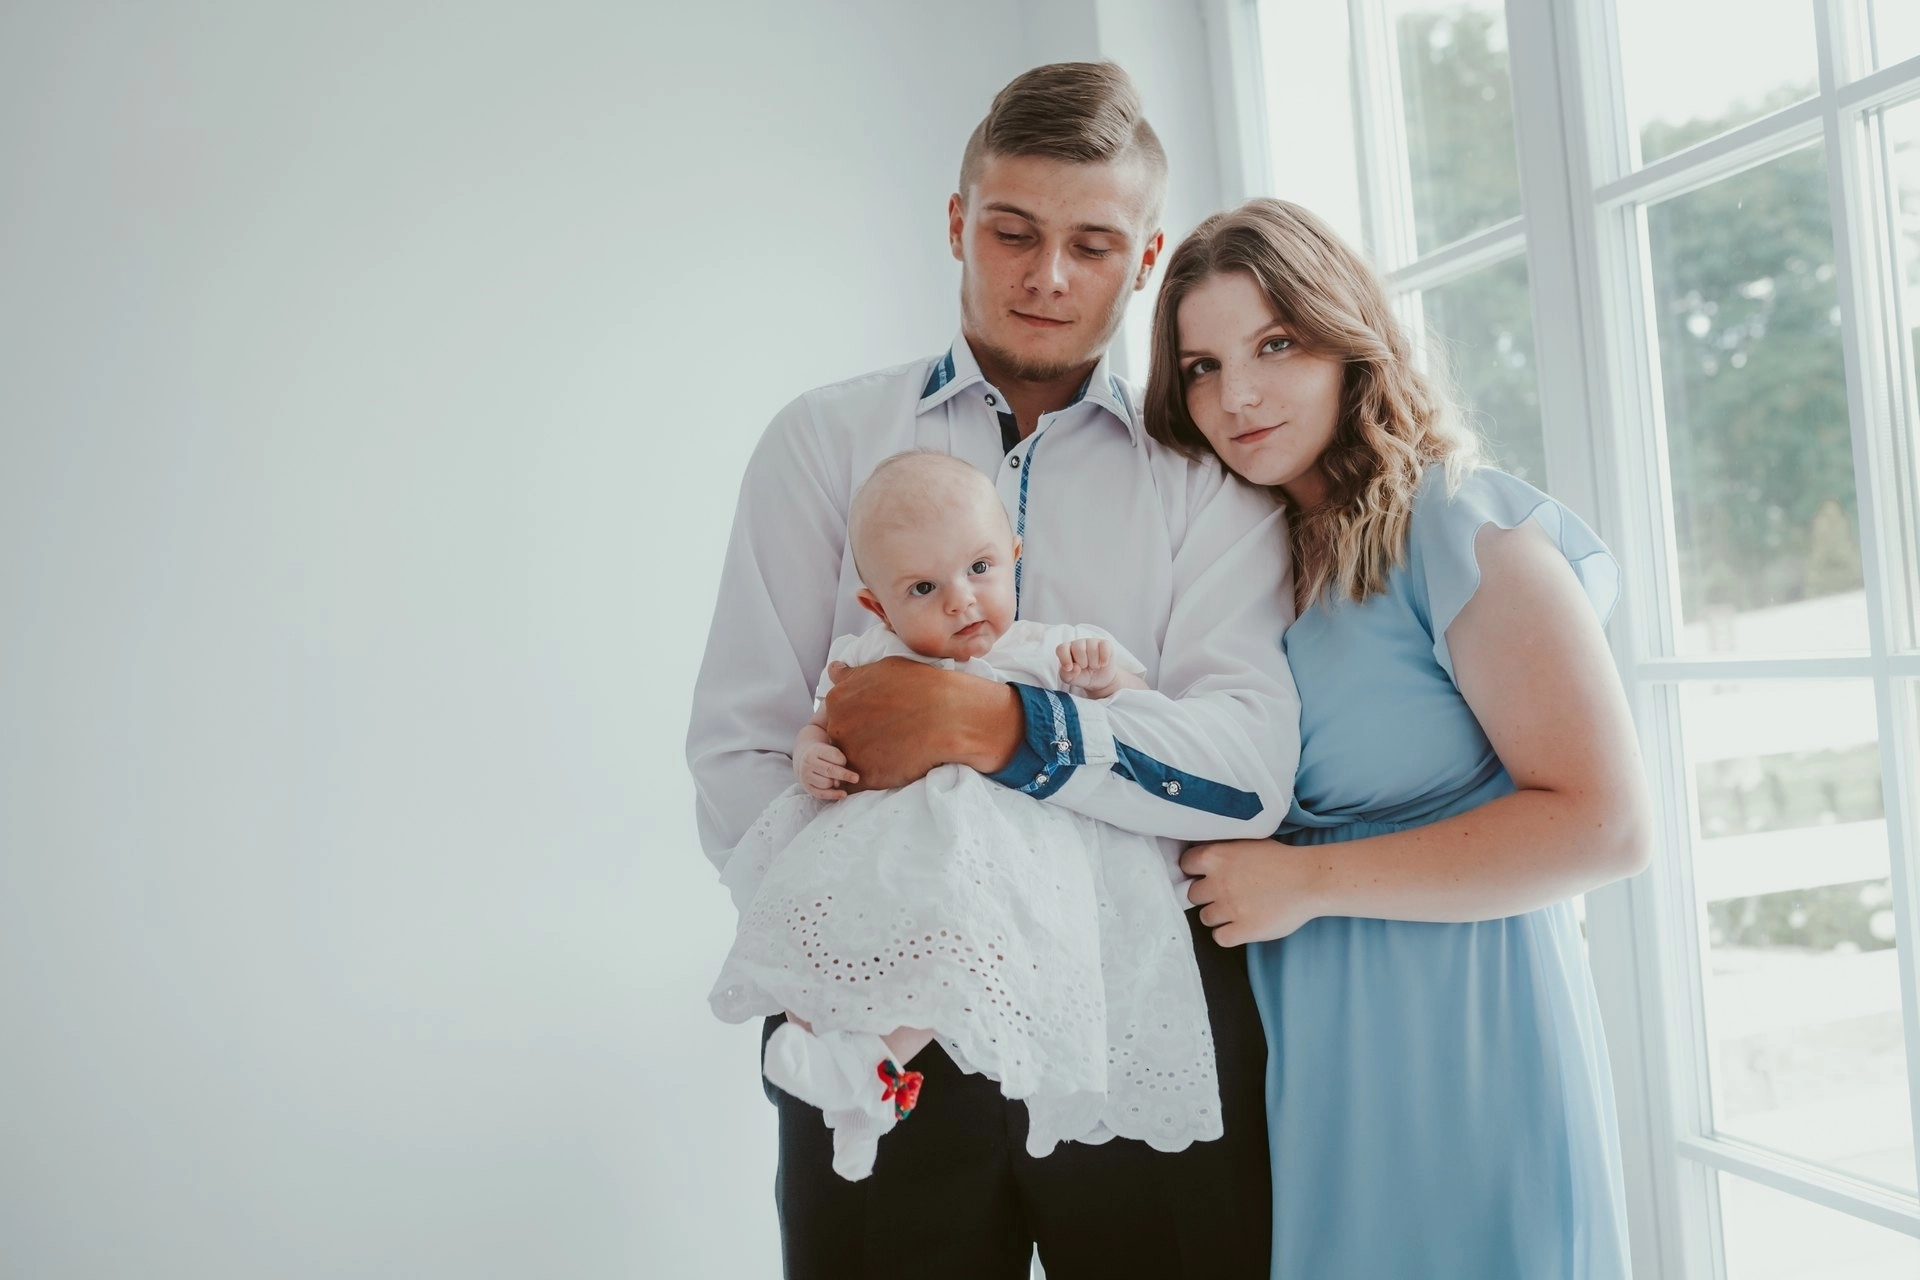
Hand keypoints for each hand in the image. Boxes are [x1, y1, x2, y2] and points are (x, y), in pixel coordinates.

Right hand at [794, 740, 857, 800]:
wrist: (804, 759)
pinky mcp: (807, 787)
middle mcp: (809, 762)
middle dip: (844, 775)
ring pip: (826, 783)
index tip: (846, 763)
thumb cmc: (824, 755)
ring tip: (838, 781)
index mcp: (816, 750)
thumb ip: (838, 759)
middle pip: (829, 770)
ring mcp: (806, 775)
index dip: (843, 760)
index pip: (833, 755)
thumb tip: (841, 780)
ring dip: (836, 783)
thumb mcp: (830, 749)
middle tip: (856, 778)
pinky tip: (844, 794)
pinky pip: (821, 793)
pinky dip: (833, 795)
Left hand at [822, 657, 1020, 789]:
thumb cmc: (922, 687)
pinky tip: (894, 766)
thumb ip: (853, 675)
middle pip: (840, 735)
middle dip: (860, 735)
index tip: (878, 717)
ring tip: (896, 749)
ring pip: (849, 759)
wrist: (950, 716)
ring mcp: (849, 753)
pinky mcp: (866, 778)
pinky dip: (873, 777)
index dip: (858, 716)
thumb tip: (834, 670)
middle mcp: (837, 725)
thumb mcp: (884, 667)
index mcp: (838, 698)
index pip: (836, 712)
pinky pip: (859, 782)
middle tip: (890, 732)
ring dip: (866, 757)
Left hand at [1057, 637, 1118, 696]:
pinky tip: (1102, 663)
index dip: (1065, 658)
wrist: (1098, 680)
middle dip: (1082, 663)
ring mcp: (1091, 642)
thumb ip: (1067, 674)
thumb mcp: (1070, 679)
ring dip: (1094, 663)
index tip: (1069, 668)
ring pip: (1092, 648)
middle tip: (1085, 667)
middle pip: (1078, 648)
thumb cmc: (1081, 676)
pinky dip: (1104, 658)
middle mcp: (1078, 644)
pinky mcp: (1104, 644)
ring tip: (1094, 666)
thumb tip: (1075, 668)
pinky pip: (1104, 646)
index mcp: (1066, 650)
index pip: (1061, 648)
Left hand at [1181, 838, 1324, 946]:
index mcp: (1217, 856)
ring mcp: (1230, 908)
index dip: (1194, 870)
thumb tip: (1203, 860)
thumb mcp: (1248, 843)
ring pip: (1204, 917)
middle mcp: (1218, 882)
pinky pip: (1219, 938)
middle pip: (1192, 894)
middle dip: (1205, 895)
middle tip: (1223, 894)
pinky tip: (1239, 926)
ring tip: (1235, 910)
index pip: (1186, 864)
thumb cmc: (1282, 860)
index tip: (1203, 874)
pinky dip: (1227, 934)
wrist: (1310, 880)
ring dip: (1217, 915)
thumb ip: (1223, 851)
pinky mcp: (1243, 929)